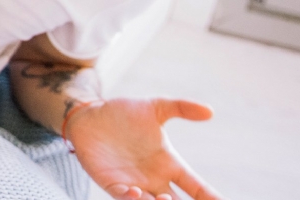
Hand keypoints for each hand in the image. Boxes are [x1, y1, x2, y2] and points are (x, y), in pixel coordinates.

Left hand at [66, 98, 221, 199]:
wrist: (89, 113)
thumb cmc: (123, 113)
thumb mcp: (155, 107)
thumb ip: (181, 108)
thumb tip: (210, 111)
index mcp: (168, 164)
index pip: (196, 187)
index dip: (210, 196)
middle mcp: (153, 179)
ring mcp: (132, 183)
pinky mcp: (110, 182)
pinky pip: (122, 196)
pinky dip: (130, 199)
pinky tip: (136, 193)